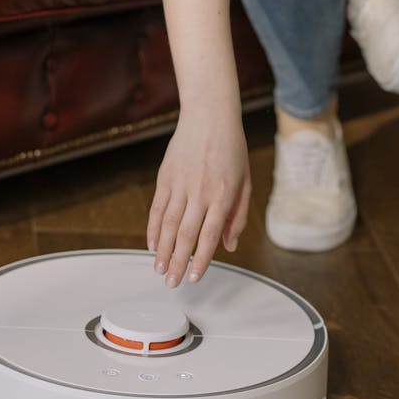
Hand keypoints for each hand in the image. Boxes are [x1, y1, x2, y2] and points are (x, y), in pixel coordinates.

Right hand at [147, 107, 250, 286]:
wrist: (210, 115)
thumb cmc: (231, 148)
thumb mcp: (245, 182)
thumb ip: (238, 216)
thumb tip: (229, 245)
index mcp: (222, 195)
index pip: (209, 236)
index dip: (201, 260)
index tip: (195, 277)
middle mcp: (200, 192)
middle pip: (185, 235)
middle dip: (177, 263)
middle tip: (172, 282)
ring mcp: (180, 184)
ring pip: (168, 225)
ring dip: (162, 250)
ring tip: (159, 269)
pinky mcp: (165, 177)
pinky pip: (157, 208)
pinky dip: (153, 229)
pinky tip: (152, 244)